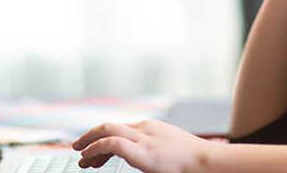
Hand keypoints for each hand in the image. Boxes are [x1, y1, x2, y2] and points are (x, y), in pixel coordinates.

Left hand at [72, 120, 212, 172]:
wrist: (208, 161)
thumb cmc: (195, 161)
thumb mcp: (172, 150)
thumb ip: (156, 151)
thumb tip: (149, 160)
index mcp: (152, 128)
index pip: (122, 128)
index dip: (104, 139)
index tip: (95, 153)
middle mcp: (145, 129)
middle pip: (109, 125)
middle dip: (90, 135)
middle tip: (78, 148)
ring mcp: (143, 138)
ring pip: (106, 130)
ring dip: (88, 142)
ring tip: (79, 156)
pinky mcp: (141, 151)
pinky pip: (111, 143)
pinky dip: (95, 148)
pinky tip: (87, 157)